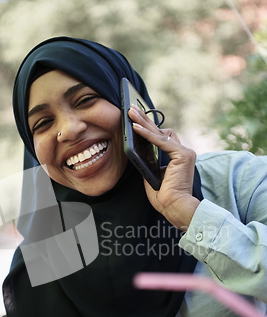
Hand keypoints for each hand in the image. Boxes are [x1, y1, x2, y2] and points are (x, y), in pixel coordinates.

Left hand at [128, 105, 199, 229]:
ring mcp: (184, 152)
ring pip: (161, 132)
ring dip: (144, 122)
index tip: (136, 118)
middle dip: (145, 119)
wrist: (174, 207)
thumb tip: (137, 149)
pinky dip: (147, 134)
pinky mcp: (182, 155)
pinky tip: (135, 128)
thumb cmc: (163, 196)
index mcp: (176, 157)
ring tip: (131, 112)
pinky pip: (160, 141)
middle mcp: (183, 152)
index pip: (162, 137)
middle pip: (161, 131)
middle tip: (132, 108)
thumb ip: (148, 161)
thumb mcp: (152, 174)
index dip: (149, 128)